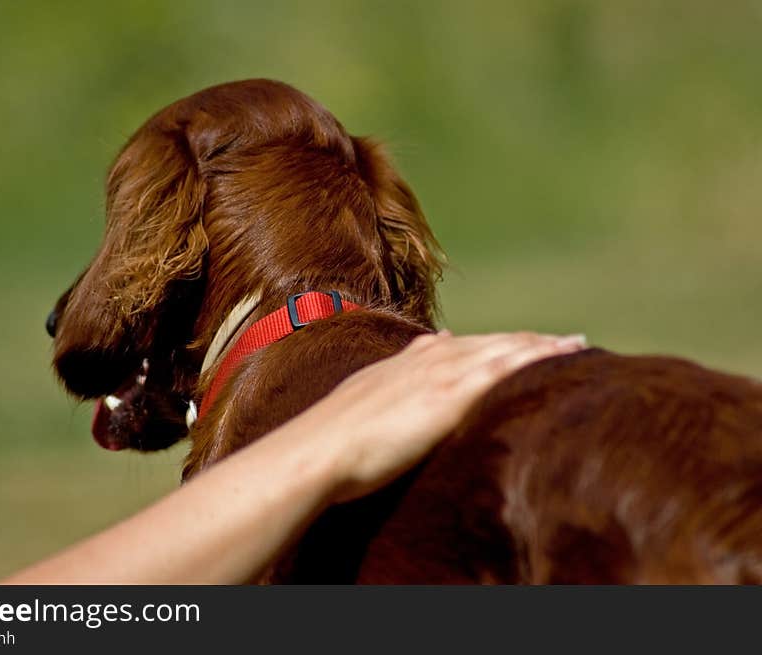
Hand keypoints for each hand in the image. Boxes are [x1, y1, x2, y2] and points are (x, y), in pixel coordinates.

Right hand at [293, 331, 587, 503]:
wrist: (322, 448)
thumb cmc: (337, 435)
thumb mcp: (368, 397)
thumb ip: (398, 376)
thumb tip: (426, 351)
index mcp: (412, 360)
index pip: (468, 345)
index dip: (499, 344)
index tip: (523, 343)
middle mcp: (433, 357)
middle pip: (495, 343)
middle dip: (531, 341)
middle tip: (568, 340)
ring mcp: (446, 372)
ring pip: (508, 349)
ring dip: (544, 345)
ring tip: (577, 344)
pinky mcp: (454, 394)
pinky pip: (510, 367)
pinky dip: (541, 356)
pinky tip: (566, 355)